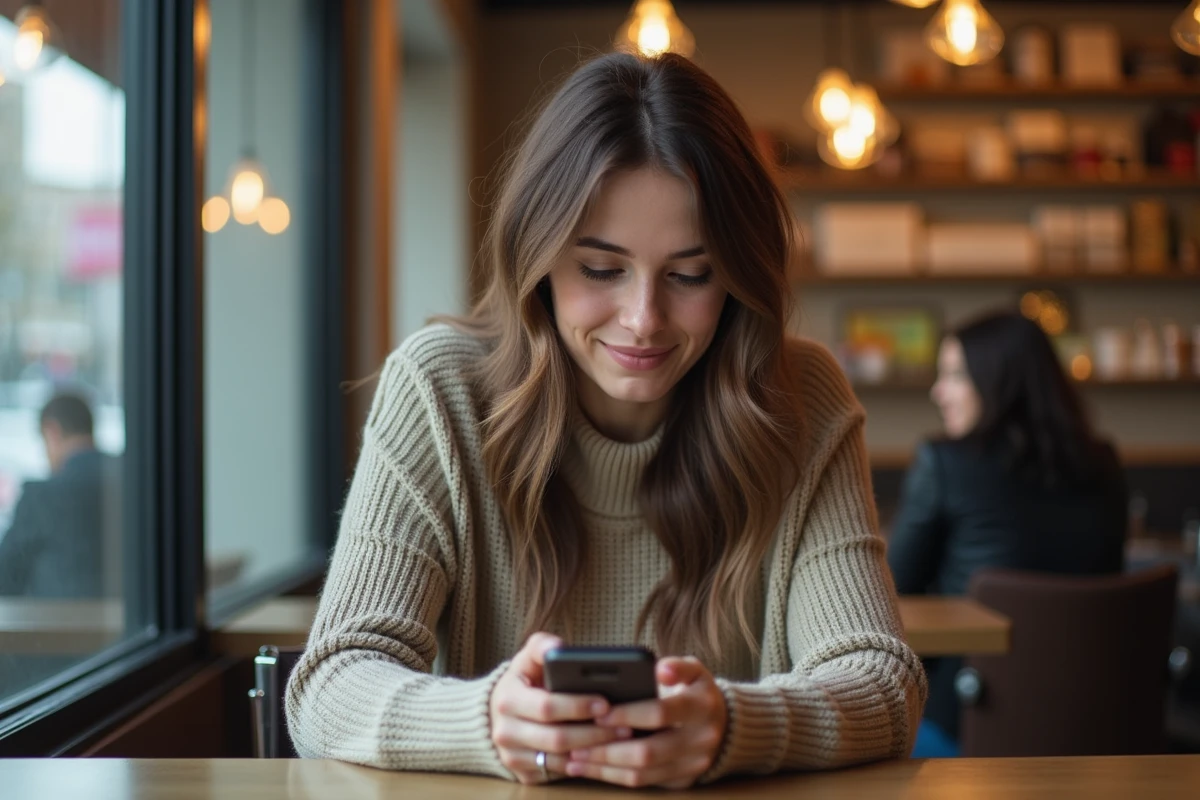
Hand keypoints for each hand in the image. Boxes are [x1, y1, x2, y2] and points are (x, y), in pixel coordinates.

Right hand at [489, 633, 634, 783]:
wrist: (497, 713)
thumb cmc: (523, 681)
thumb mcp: (527, 658)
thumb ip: (542, 646)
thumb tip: (559, 646)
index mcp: (507, 700)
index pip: (547, 707)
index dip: (578, 706)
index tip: (606, 703)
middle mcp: (504, 732)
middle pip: (557, 738)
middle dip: (594, 733)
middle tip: (624, 727)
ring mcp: (512, 756)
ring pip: (560, 760)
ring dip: (593, 752)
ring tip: (620, 740)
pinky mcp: (522, 774)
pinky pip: (558, 773)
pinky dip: (582, 765)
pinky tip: (602, 754)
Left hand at [565, 656, 726, 788]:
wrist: (724, 724)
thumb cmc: (696, 691)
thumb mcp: (694, 670)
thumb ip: (677, 666)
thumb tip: (659, 668)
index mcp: (702, 707)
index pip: (660, 713)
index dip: (628, 714)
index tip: (599, 712)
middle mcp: (701, 740)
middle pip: (648, 752)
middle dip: (608, 749)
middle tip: (576, 744)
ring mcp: (692, 765)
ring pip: (643, 774)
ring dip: (605, 768)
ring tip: (574, 759)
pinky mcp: (681, 781)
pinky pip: (644, 783)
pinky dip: (613, 777)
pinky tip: (589, 769)